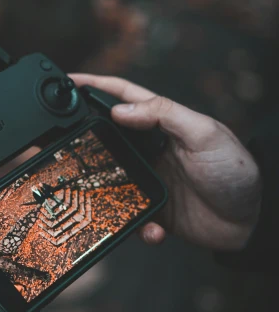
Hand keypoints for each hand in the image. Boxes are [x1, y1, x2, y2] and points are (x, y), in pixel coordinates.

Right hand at [69, 73, 261, 252]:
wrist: (253, 221)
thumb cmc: (236, 170)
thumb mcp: (204, 134)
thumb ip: (164, 116)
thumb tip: (120, 110)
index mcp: (163, 122)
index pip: (123, 97)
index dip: (95, 86)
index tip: (67, 81)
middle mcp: (152, 148)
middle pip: (107, 138)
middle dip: (83, 141)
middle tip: (58, 145)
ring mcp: (150, 179)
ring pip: (111, 180)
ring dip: (101, 190)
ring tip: (90, 196)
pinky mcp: (153, 209)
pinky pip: (132, 216)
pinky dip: (136, 225)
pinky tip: (151, 230)